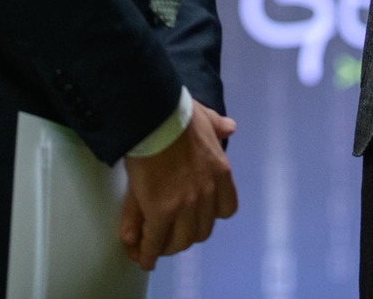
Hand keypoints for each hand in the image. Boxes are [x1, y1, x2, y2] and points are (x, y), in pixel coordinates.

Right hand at [118, 103, 238, 270]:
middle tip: (172, 233)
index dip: (211, 215)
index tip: (198, 214)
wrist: (155, 118)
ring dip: (168, 246)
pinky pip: (155, 240)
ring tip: (155, 247)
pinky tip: (142, 257)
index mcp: (220, 173)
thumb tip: (230, 127)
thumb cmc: (177, 115)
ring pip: (180, 240)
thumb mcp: (206, 117)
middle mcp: (207, 195)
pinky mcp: (160, 211)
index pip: (226, 209)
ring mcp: (185, 206)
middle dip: (187, 234)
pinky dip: (148, 253)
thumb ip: (219, 125)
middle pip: (201, 230)